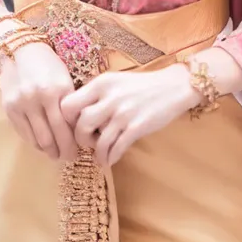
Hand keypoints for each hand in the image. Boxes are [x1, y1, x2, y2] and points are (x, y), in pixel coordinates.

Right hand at [0, 40, 79, 162]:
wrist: (18, 50)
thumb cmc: (48, 64)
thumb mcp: (65, 79)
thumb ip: (70, 103)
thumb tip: (80, 131)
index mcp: (58, 89)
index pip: (68, 125)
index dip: (74, 142)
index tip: (80, 150)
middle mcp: (39, 98)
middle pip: (53, 137)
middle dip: (63, 151)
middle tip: (69, 157)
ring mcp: (22, 104)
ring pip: (38, 140)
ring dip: (49, 151)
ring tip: (56, 153)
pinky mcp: (10, 109)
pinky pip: (24, 134)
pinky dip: (35, 143)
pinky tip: (42, 144)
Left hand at [60, 65, 197, 167]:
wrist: (174, 87)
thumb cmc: (141, 86)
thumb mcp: (114, 82)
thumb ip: (96, 94)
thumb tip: (75, 115)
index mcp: (100, 83)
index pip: (68, 104)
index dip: (67, 120)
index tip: (76, 126)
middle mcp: (109, 97)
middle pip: (80, 125)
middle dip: (81, 139)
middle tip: (89, 141)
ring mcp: (123, 113)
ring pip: (98, 141)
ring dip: (96, 152)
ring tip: (100, 155)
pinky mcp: (137, 127)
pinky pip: (116, 148)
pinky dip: (110, 158)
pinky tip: (111, 159)